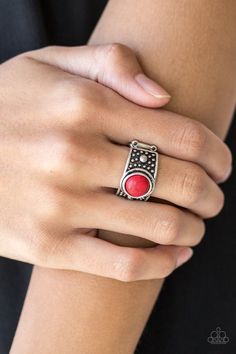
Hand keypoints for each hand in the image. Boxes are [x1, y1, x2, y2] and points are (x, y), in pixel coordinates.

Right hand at [0, 44, 230, 280]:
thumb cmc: (6, 107)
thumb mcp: (49, 65)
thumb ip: (110, 65)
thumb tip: (164, 96)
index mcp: (83, 105)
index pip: (180, 133)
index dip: (215, 153)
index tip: (222, 165)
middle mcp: (74, 154)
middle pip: (177, 180)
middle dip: (210, 194)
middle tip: (214, 198)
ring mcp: (61, 204)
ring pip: (158, 225)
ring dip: (193, 228)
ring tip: (197, 225)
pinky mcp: (49, 246)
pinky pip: (123, 265)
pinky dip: (162, 264)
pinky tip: (177, 256)